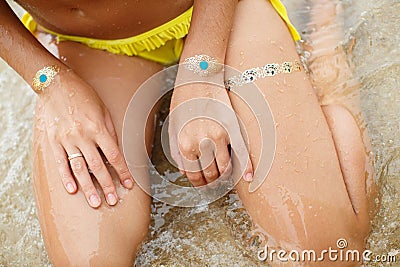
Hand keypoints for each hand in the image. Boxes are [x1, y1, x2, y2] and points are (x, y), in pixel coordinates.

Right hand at [40, 69, 133, 207]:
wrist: (57, 85)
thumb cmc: (85, 96)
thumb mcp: (103, 111)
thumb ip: (109, 132)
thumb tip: (115, 152)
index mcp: (98, 128)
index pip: (114, 156)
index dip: (122, 172)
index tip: (128, 185)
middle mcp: (83, 136)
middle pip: (98, 166)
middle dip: (107, 185)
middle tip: (113, 201)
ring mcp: (67, 139)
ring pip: (79, 168)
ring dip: (88, 187)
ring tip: (95, 202)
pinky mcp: (53, 141)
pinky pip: (60, 162)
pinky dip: (66, 177)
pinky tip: (73, 190)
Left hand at [169, 81, 252, 186]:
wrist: (198, 76)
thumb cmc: (183, 100)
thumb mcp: (173, 126)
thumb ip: (177, 151)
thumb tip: (185, 171)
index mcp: (185, 145)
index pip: (194, 175)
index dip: (199, 182)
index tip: (202, 183)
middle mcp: (202, 144)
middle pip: (211, 174)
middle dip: (212, 181)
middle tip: (214, 181)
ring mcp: (219, 137)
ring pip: (226, 168)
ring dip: (225, 176)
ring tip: (224, 176)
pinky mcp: (233, 128)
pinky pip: (242, 152)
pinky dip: (247, 168)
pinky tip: (250, 178)